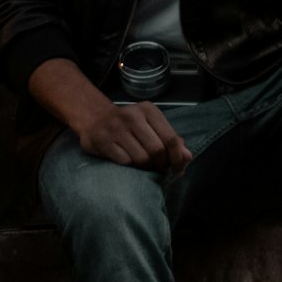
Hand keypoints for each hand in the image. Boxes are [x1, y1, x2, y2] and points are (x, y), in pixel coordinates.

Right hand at [28, 58, 192, 174]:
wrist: (94, 117)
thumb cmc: (128, 124)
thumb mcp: (150, 125)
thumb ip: (170, 139)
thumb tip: (187, 157)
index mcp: (149, 110)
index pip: (171, 138)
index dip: (177, 157)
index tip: (178, 169)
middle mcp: (133, 116)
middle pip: (157, 150)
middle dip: (161, 165)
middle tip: (159, 170)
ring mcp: (116, 128)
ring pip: (141, 158)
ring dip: (146, 168)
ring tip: (145, 168)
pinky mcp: (103, 141)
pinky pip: (125, 162)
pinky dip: (131, 167)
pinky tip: (130, 164)